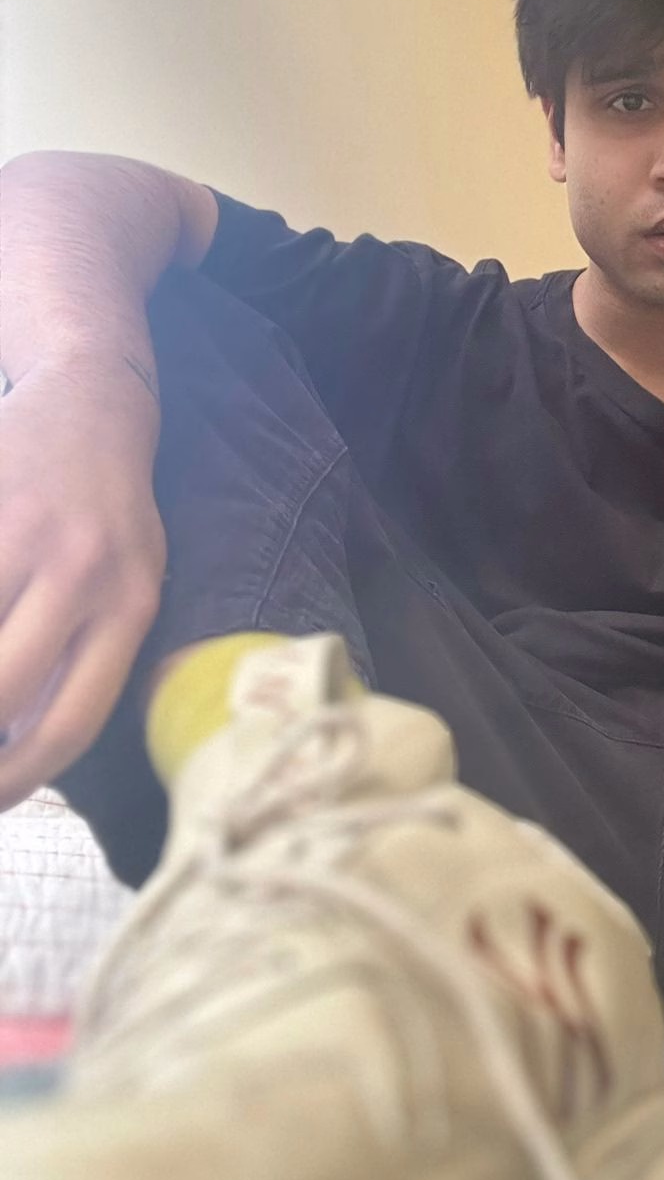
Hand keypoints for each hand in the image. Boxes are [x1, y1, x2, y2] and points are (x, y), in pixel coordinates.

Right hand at [0, 358, 165, 806]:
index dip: (19, 779)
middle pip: (5, 689)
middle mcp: (85, 574)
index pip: (73, 722)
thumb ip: (91, 655)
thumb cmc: (109, 514)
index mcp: (131, 607)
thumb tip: (25, 745)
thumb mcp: (134, 582)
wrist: (90, 401)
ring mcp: (26, 534)